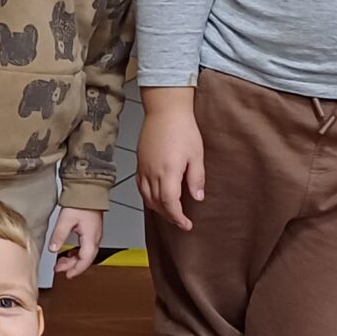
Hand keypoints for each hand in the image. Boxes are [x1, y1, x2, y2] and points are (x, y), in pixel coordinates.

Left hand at [51, 206, 103, 278]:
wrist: (88, 191)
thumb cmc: (81, 203)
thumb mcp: (66, 221)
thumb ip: (59, 236)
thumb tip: (53, 249)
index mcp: (91, 237)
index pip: (85, 260)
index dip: (76, 269)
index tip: (67, 275)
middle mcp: (95, 238)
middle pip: (86, 259)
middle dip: (73, 266)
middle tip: (59, 269)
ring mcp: (94, 235)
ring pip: (85, 254)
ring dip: (74, 259)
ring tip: (61, 261)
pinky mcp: (91, 231)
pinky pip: (85, 247)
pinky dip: (77, 253)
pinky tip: (69, 252)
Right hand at [136, 92, 205, 230]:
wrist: (165, 111)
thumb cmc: (182, 129)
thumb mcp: (196, 155)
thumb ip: (196, 178)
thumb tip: (197, 197)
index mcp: (168, 172)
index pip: (170, 203)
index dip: (178, 217)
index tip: (186, 224)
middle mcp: (152, 173)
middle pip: (156, 203)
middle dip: (169, 216)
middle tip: (181, 221)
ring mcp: (143, 168)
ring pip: (146, 197)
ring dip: (157, 208)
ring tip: (169, 212)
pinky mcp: (140, 163)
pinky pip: (140, 187)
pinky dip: (147, 197)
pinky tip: (155, 197)